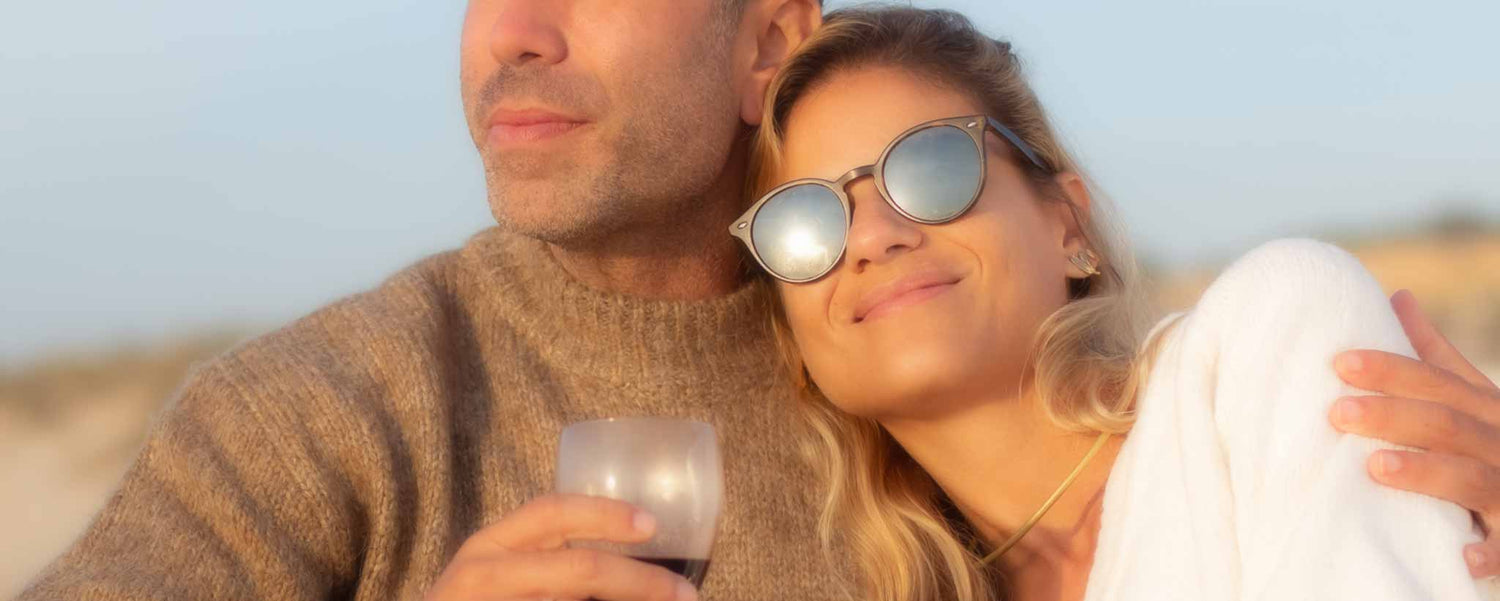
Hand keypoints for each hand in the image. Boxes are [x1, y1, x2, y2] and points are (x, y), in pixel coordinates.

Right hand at [423, 494, 697, 600]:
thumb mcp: (502, 575)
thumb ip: (552, 565)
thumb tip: (636, 574)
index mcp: (490, 546)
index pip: (551, 512)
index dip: (605, 514)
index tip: (652, 524)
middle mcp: (485, 574)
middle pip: (579, 570)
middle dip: (640, 581)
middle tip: (684, 594)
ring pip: (573, 597)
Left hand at [1328, 290, 1499, 577]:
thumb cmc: (1489, 443)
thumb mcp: (1469, 398)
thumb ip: (1435, 357)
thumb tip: (1398, 296)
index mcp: (1487, 408)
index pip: (1438, 382)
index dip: (1392, 369)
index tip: (1338, 361)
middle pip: (1448, 424)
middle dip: (1393, 415)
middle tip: (1337, 412)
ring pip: (1471, 478)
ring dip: (1426, 474)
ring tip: (1375, 467)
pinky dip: (1489, 550)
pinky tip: (1462, 554)